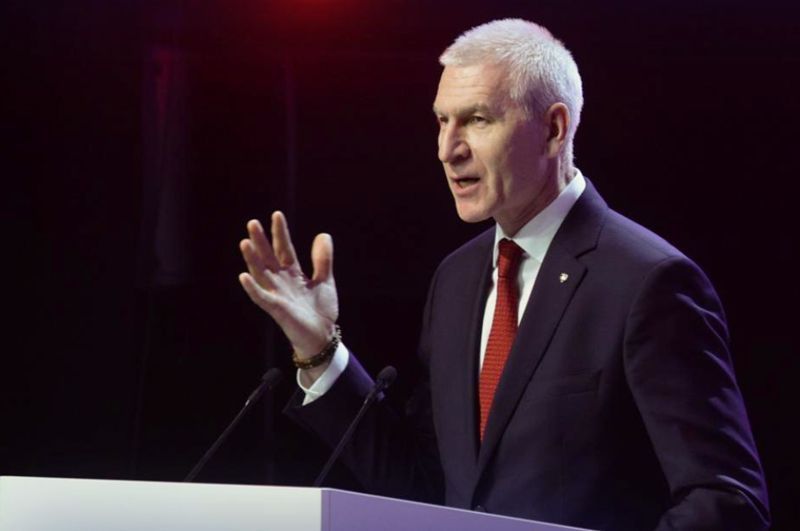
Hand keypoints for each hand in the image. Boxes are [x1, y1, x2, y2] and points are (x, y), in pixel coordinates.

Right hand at [238, 211, 337, 359]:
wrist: (323, 335)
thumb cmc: (321, 310)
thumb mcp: (325, 280)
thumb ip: (323, 259)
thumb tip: (323, 234)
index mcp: (293, 273)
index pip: (284, 249)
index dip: (280, 233)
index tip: (276, 214)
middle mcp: (281, 281)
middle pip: (268, 257)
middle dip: (261, 241)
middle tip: (252, 223)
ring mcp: (277, 294)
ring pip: (261, 273)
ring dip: (252, 259)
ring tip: (245, 242)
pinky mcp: (276, 309)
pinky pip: (261, 297)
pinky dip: (252, 287)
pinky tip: (244, 276)